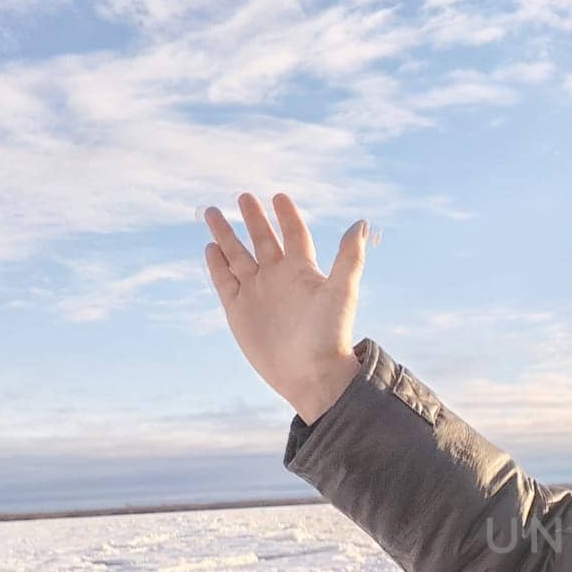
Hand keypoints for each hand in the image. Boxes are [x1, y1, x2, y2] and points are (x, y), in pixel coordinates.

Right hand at [203, 192, 366, 422]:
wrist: (312, 375)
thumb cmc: (330, 335)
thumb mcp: (341, 292)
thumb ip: (349, 257)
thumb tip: (361, 223)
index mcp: (303, 271)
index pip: (294, 235)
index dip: (287, 216)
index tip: (279, 196)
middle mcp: (279, 278)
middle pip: (262, 240)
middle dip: (253, 219)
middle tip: (243, 196)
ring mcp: (257, 293)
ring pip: (237, 256)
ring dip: (226, 235)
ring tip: (212, 213)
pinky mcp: (238, 311)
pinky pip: (224, 281)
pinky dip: (216, 264)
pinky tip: (210, 248)